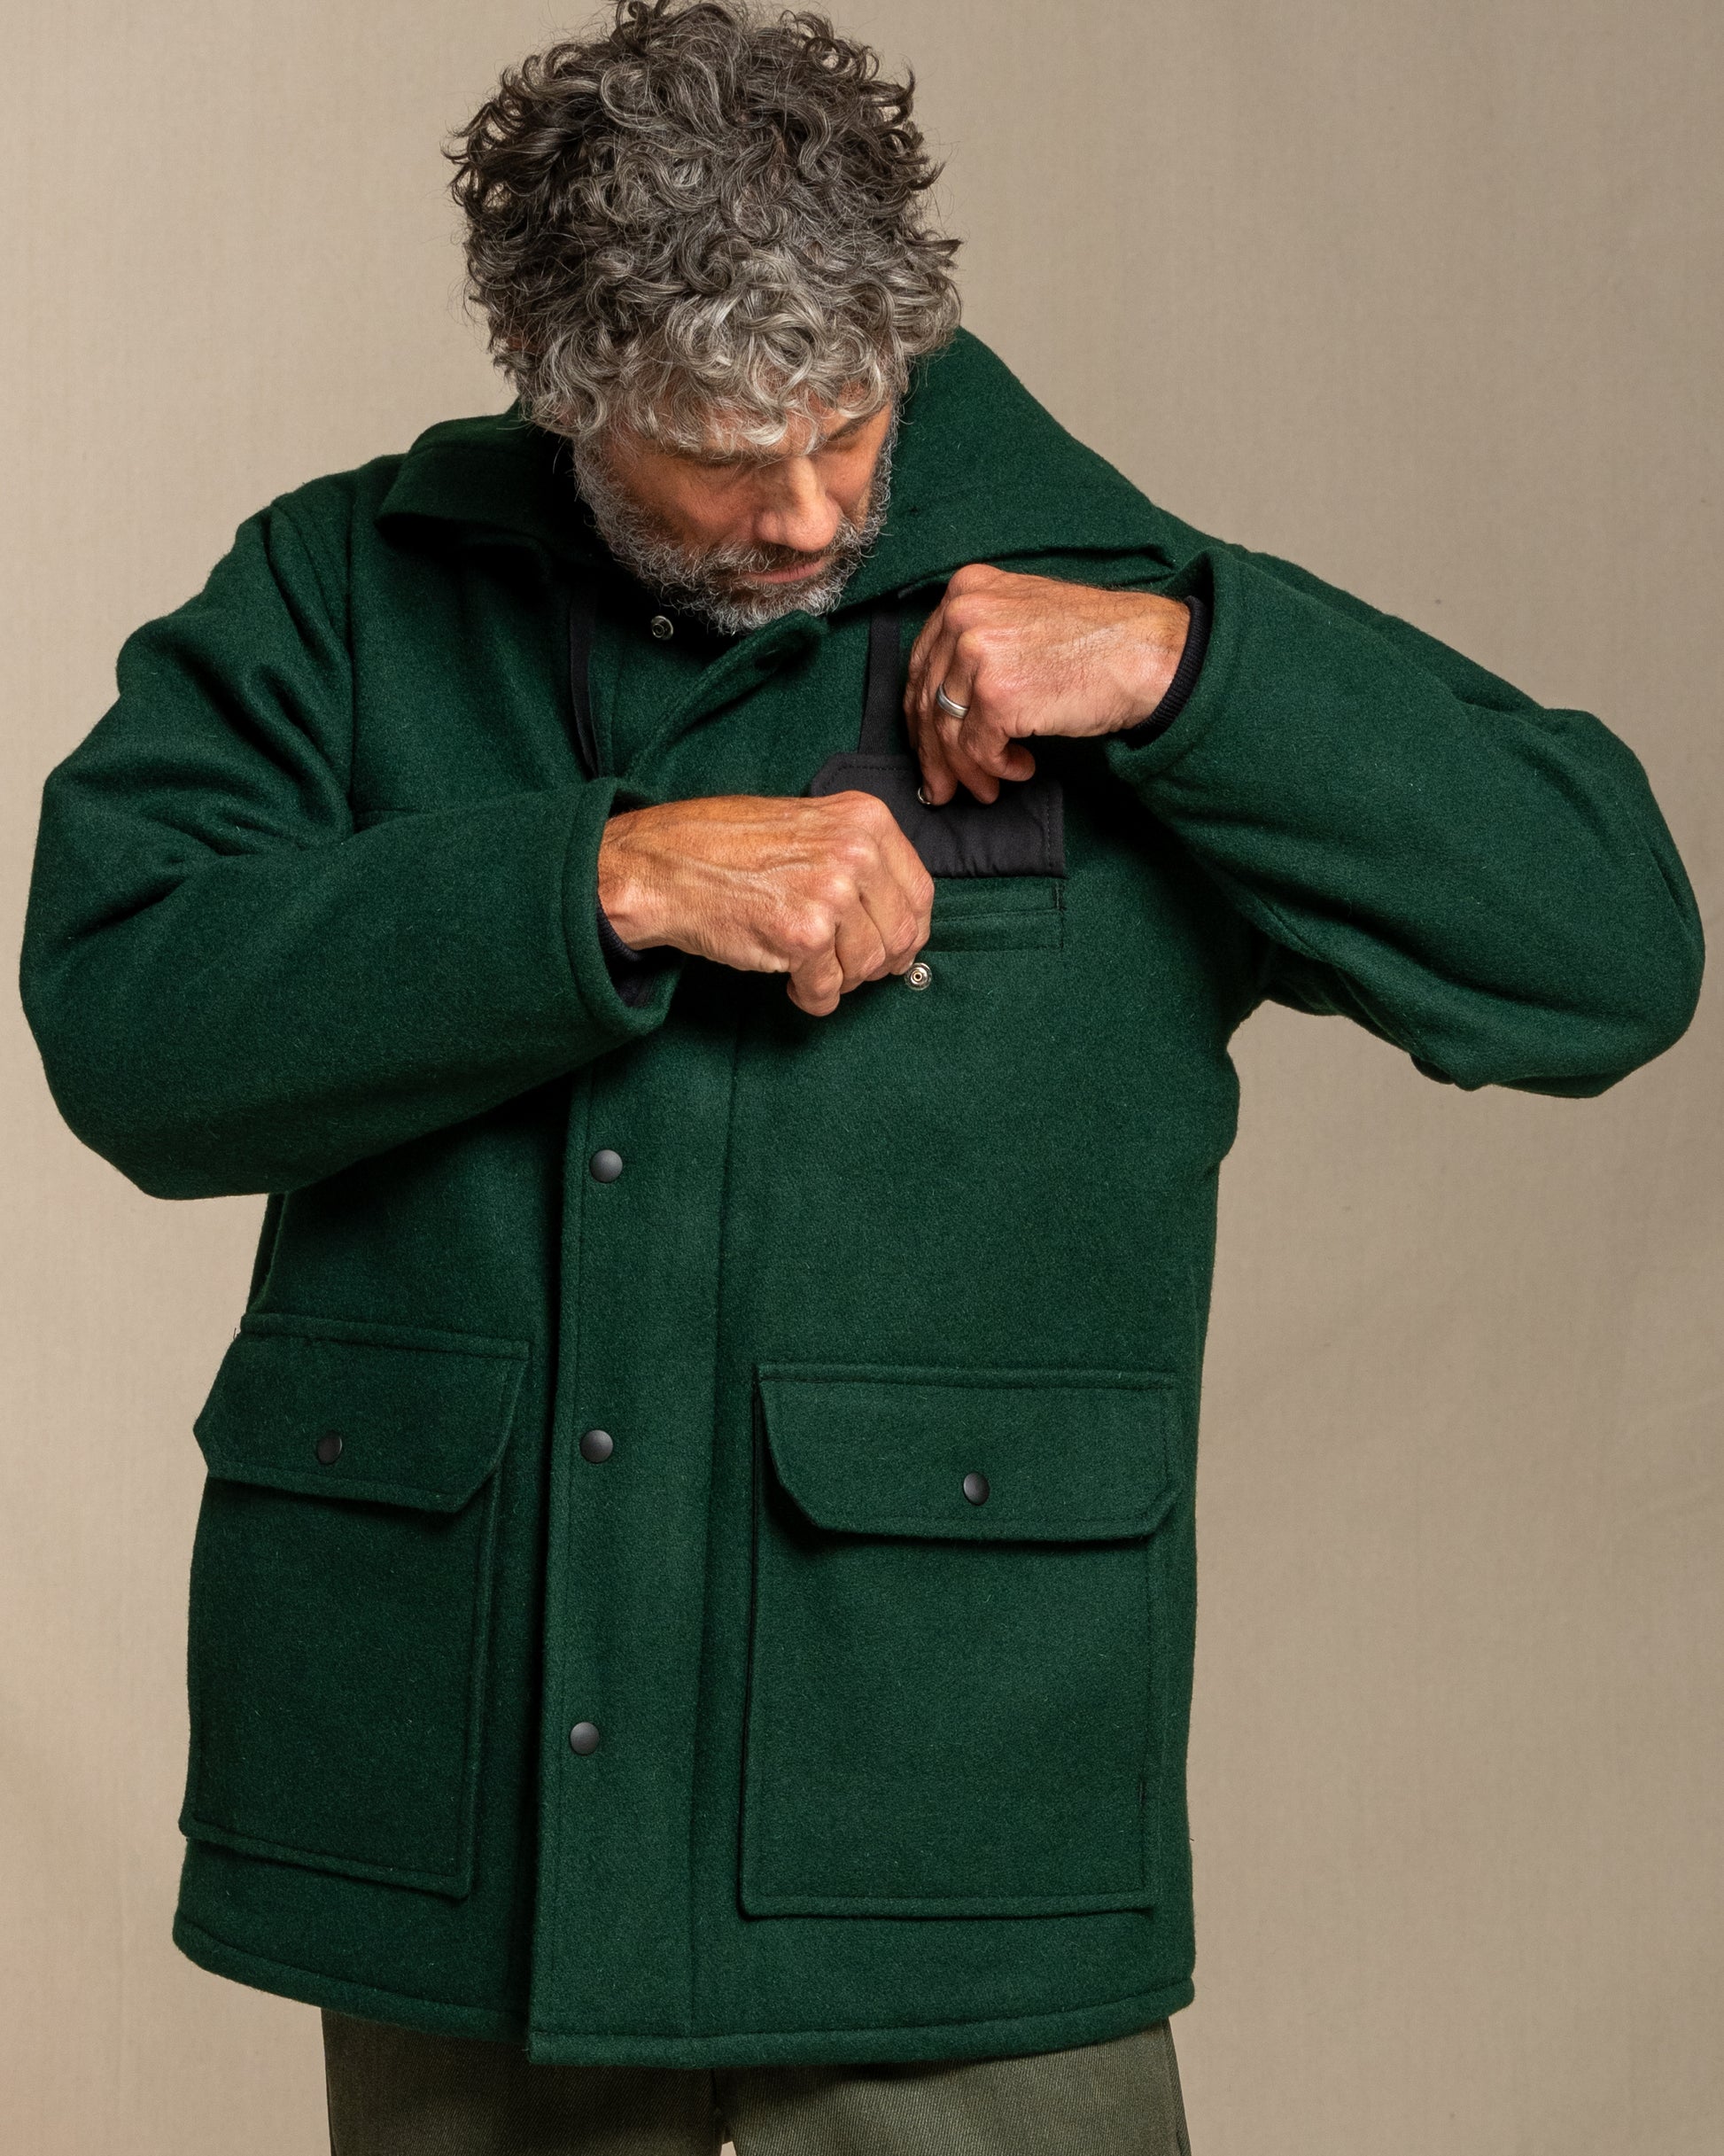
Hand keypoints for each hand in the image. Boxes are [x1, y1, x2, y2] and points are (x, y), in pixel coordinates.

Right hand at [596, 793, 933, 1017]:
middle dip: (874, 963)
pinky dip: (813, 997)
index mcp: (866, 819)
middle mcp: (856, 851)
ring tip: (809, 969)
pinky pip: (829, 989)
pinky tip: (792, 982)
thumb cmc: (729, 848)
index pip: (920, 893)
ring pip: (867, 967)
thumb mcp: (811, 828)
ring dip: (840, 981)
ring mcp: (832, 893)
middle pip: (900, 935)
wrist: (666, 865)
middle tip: (844, 968)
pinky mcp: (804, 936)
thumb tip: (899, 915)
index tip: (890, 948)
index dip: (906, 931)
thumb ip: (859, 860)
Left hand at [904, 564, 1191, 803]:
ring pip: (948, 730)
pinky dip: (997, 768)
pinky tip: (1020, 769)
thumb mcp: (1023, 615)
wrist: (1145, 652)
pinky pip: (978, 748)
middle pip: (926, 699)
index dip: (920, 714)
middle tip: (940, 787)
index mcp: (966, 589)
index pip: (923, 663)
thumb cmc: (1096, 640)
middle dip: (933, 753)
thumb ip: (979, 641)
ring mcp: (977, 652)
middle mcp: (963, 614)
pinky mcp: (997, 693)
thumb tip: (945, 700)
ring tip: (986, 789)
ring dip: (965, 770)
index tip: (928, 746)